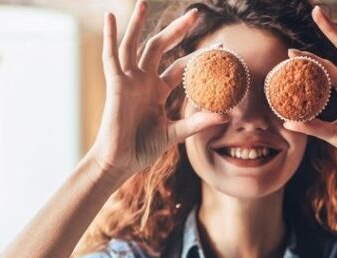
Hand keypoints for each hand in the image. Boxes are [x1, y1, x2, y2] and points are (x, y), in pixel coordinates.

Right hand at [89, 0, 229, 179]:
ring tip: (144, 2)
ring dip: (138, 24)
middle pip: (161, 47)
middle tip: (195, 13)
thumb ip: (198, 122)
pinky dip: (110, 36)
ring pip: (135, 45)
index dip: (199, 57)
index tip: (220, 48)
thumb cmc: (143, 149)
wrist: (120, 162)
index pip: (181, 67)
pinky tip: (111, 17)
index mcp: (158, 91)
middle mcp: (144, 81)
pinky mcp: (116, 85)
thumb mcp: (175, 133)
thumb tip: (226, 116)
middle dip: (177, 30)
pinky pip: (111, 56)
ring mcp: (129, 81)